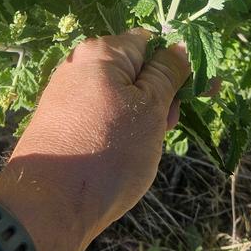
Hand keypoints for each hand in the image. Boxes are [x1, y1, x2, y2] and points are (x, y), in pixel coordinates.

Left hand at [0, 29, 189, 250]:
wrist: (49, 206)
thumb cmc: (108, 151)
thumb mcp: (151, 108)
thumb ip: (167, 73)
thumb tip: (179, 46)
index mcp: (101, 52)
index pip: (151, 43)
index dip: (178, 66)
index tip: (202, 92)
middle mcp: (79, 65)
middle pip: (135, 70)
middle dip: (161, 95)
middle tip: (168, 128)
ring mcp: (66, 95)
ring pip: (120, 96)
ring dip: (142, 116)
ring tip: (145, 148)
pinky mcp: (60, 123)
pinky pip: (101, 116)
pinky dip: (119, 130)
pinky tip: (123, 156)